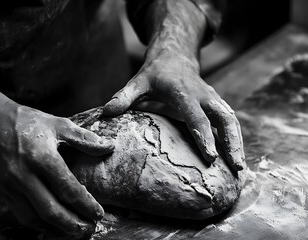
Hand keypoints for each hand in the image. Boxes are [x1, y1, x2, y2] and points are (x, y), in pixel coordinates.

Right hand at [0, 101, 113, 236]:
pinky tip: (52, 225)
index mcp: (41, 157)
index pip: (68, 189)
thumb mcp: (58, 124)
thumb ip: (84, 139)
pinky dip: (38, 224)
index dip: (86, 204)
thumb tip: (109, 147)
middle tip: (90, 228)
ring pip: (34, 218)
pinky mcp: (1, 190)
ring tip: (74, 231)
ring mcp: (9, 185)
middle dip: (73, 224)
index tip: (99, 213)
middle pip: (51, 210)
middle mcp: (23, 174)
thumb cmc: (27, 121)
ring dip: (56, 229)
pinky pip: (20, 214)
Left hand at [103, 43, 243, 171]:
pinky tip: (236, 158)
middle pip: (224, 118)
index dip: (204, 136)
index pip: (196, 116)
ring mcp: (212, 99)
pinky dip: (236, 139)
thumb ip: (124, 96)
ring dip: (238, 143)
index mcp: (183, 92)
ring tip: (241, 169)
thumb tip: (107, 112)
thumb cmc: (154, 73)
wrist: (174, 57)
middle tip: (237, 167)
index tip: (211, 156)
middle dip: (231, 142)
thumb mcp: (137, 81)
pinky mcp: (217, 104)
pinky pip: (230, 121)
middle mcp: (203, 95)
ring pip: (231, 121)